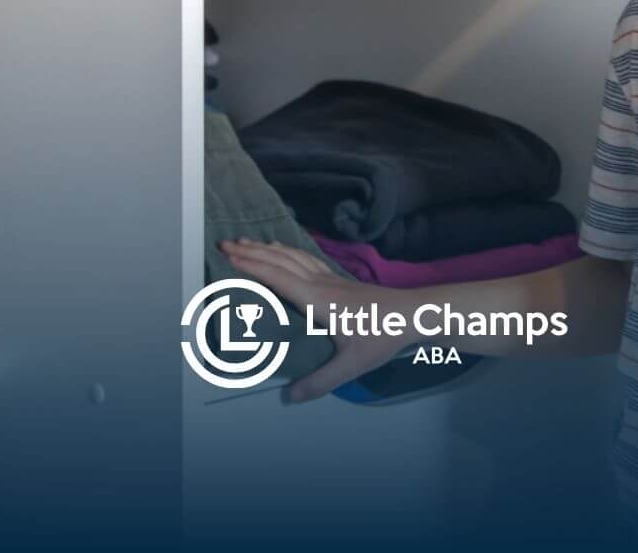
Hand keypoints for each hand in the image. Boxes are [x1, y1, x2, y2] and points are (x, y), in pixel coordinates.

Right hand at [219, 239, 412, 402]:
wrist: (413, 314)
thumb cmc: (383, 335)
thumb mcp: (351, 365)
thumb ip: (319, 382)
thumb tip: (290, 396)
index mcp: (317, 299)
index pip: (277, 277)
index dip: (250, 266)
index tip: (227, 256)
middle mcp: (320, 283)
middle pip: (279, 260)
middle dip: (250, 251)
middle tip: (225, 244)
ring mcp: (330, 279)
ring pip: (291, 256)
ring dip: (266, 247)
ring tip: (246, 242)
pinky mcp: (339, 280)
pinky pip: (304, 258)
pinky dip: (286, 251)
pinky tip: (283, 250)